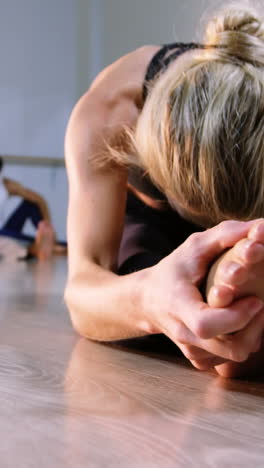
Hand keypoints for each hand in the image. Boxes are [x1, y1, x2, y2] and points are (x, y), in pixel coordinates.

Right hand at [139, 220, 263, 369]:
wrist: (148, 300)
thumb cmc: (174, 270)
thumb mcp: (193, 246)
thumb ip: (225, 235)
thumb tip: (261, 226)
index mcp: (177, 306)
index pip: (206, 325)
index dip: (236, 316)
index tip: (256, 299)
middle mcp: (183, 334)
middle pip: (228, 348)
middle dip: (255, 327)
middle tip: (262, 303)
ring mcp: (191, 350)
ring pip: (233, 356)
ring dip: (253, 335)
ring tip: (256, 311)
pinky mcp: (198, 358)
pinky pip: (227, 359)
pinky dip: (242, 342)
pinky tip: (243, 322)